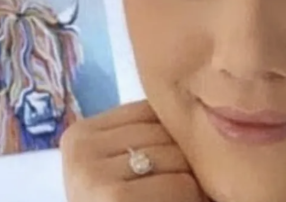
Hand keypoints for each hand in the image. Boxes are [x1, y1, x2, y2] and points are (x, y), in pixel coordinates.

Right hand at [61, 100, 205, 201]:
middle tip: (180, 185)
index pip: (153, 111)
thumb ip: (151, 134)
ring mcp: (89, 171)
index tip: (174, 163)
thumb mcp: (132, 165)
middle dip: (185, 159)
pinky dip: (188, 199)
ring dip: (190, 180)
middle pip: (165, 131)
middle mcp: (79, 147)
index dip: (177, 138)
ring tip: (178, 197)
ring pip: (176, 154)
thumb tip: (205, 93)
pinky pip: (178, 183)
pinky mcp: (108, 196)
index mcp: (82, 134)